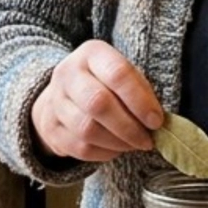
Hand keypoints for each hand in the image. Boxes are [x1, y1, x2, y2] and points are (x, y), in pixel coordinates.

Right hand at [32, 40, 163, 161]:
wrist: (63, 94)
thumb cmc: (105, 83)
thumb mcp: (123, 74)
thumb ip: (140, 91)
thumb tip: (156, 121)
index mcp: (92, 54)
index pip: (117, 74)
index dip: (140, 101)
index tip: (156, 121)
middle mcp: (68, 73)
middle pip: (98, 103)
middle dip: (128, 127)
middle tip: (147, 140)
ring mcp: (55, 101)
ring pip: (87, 129)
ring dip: (117, 143)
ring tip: (133, 144)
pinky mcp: (51, 127)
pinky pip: (79, 147)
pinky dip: (104, 153)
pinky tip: (116, 148)